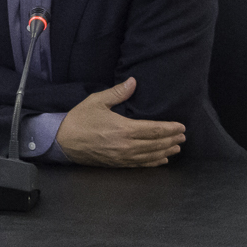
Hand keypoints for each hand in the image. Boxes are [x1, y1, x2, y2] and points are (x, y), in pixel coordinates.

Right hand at [57, 77, 185, 166]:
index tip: (181, 127)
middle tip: (183, 136)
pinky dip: (154, 162)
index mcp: (123, 128)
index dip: (170, 128)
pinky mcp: (118, 164)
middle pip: (156, 144)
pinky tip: (162, 160)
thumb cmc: (79, 120)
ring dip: (166, 151)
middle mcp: (126, 145)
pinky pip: (141, 164)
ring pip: (151, 155)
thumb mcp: (96, 101)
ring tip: (177, 147)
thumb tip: (133, 82)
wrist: (63, 141)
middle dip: (171, 140)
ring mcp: (123, 157)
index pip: (154, 129)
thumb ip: (117, 93)